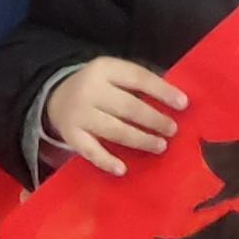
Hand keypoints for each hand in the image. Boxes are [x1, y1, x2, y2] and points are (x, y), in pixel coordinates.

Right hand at [45, 57, 184, 174]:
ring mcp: (79, 114)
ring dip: (140, 140)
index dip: (162, 91)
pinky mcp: (71, 136)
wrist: (55, 96)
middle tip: (172, 130)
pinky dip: (106, 161)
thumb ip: (139, 84)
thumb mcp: (114, 74)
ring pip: (114, 130)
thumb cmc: (98, 87)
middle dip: (153, 119)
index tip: (183, 104)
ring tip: (160, 146)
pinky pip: (90, 151)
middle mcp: (90, 90)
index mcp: (105, 68)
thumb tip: (175, 102)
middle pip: (128, 107)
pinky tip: (122, 169)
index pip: (138, 77)